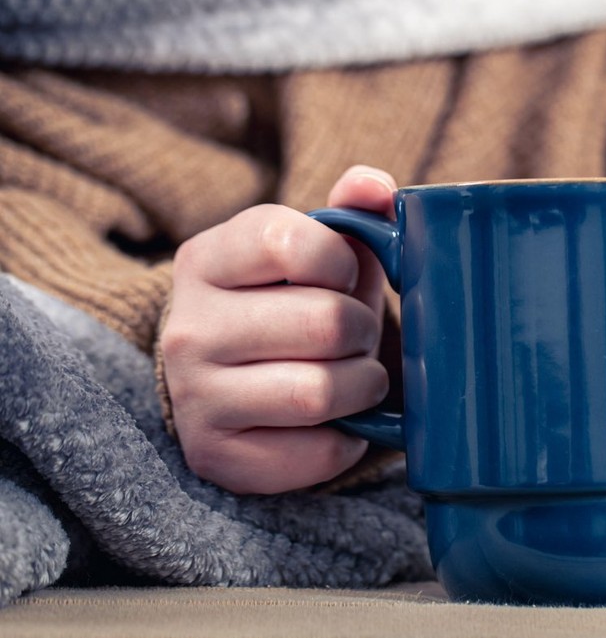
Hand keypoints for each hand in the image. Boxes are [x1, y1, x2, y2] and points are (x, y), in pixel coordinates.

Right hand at [161, 165, 397, 493]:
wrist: (241, 380)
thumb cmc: (299, 300)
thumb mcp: (321, 249)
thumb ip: (353, 210)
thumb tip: (377, 188)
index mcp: (206, 259)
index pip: (290, 244)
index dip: (344, 261)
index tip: (344, 276)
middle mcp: (187, 328)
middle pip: (326, 323)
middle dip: (363, 329)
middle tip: (355, 334)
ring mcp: (194, 397)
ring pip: (322, 392)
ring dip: (362, 384)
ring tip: (353, 374)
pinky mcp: (216, 457)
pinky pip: (321, 452)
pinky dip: (349, 438)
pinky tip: (336, 420)